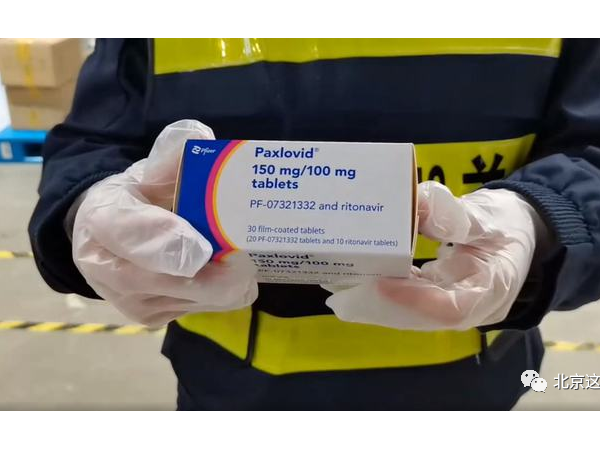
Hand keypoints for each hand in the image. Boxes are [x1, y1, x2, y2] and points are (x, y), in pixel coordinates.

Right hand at [72, 120, 258, 325]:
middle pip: (169, 281)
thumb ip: (172, 156)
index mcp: (103, 219)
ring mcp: (129, 301)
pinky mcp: (152, 318)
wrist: (108, 237)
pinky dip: (224, 293)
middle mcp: (106, 270)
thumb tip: (200, 140)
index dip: (169, 242)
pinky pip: (204, 310)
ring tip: (239, 256)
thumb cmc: (138, 198)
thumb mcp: (150, 170)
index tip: (205, 248)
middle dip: (217, 273)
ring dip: (227, 281)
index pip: (130, 233)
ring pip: (196, 300)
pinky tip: (225, 271)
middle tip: (248, 254)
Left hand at [325, 181, 542, 330]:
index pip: (449, 308)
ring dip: (373, 302)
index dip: (411, 299)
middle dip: (379, 306)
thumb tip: (415, 203)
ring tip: (338, 285)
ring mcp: (451, 306)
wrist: (518, 232)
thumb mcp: (488, 214)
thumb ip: (455, 214)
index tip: (379, 282)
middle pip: (420, 317)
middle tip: (341, 290)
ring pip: (409, 314)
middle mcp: (469, 308)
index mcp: (492, 290)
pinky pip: (408, 301)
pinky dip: (381, 293)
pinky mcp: (437, 298)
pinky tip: (355, 278)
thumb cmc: (507, 223)